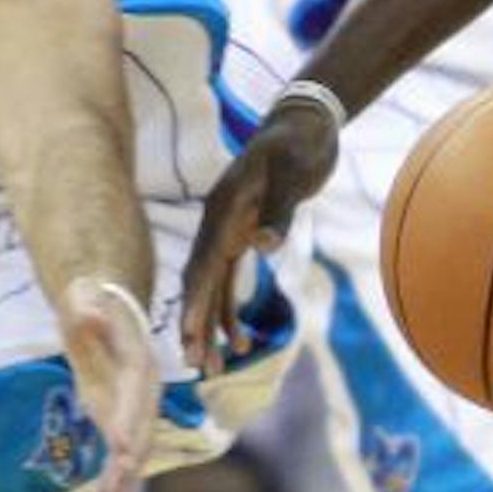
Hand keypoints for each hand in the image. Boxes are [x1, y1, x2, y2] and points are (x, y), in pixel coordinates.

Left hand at [60, 277, 161, 491]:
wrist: (103, 307)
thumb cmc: (89, 301)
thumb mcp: (83, 298)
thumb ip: (86, 308)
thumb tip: (89, 314)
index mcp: (138, 361)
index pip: (135, 393)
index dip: (128, 419)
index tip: (119, 445)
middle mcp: (144, 388)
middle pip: (143, 427)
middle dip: (130, 458)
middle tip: (115, 484)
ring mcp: (134, 407)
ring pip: (136, 449)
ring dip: (121, 478)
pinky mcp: (120, 418)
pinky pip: (121, 454)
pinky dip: (113, 480)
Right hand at [180, 97, 337, 370]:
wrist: (305, 124)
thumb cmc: (299, 145)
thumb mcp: (293, 173)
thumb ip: (279, 209)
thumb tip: (264, 247)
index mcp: (223, 210)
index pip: (203, 263)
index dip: (194, 301)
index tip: (187, 334)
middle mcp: (218, 224)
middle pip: (200, 281)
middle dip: (196, 324)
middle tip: (197, 366)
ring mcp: (228, 230)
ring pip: (212, 286)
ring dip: (210, 325)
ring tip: (211, 368)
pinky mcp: (243, 234)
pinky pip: (229, 280)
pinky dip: (229, 310)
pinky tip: (239, 340)